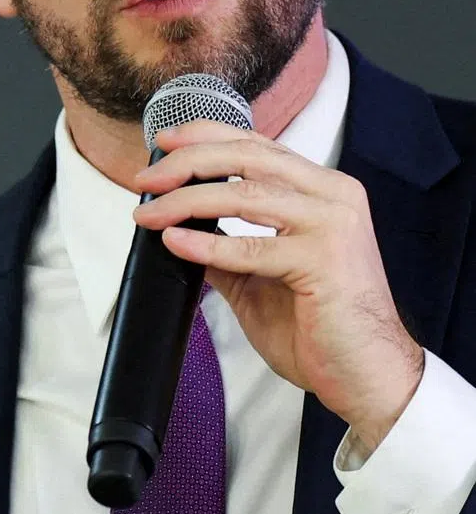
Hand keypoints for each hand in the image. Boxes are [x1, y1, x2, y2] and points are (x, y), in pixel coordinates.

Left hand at [132, 120, 423, 451]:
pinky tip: (175, 241)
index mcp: (322, 190)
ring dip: (186, 201)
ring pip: (243, 194)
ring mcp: (333, 225)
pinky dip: (206, 244)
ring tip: (149, 214)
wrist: (367, 377)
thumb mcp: (258, 277)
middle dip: (187, 163)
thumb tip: (175, 227)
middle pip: (247, 157)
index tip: (163, 140)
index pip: (257, 145)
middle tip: (146, 179)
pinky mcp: (325, 261)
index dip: (206, 136)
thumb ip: (224, 246)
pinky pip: (251, 247)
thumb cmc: (320, 326)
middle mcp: (333, 196)